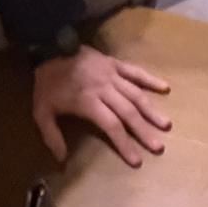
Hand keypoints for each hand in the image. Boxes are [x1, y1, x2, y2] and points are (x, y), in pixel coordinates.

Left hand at [32, 46, 171, 167]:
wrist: (50, 46)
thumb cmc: (47, 82)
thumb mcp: (41, 111)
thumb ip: (51, 135)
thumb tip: (62, 158)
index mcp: (88, 101)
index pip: (112, 125)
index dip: (124, 143)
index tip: (136, 160)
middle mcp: (105, 89)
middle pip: (128, 112)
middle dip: (144, 131)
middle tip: (159, 147)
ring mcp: (112, 74)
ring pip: (135, 94)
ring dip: (151, 110)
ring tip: (166, 124)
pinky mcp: (114, 63)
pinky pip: (135, 71)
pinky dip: (150, 79)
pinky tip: (165, 87)